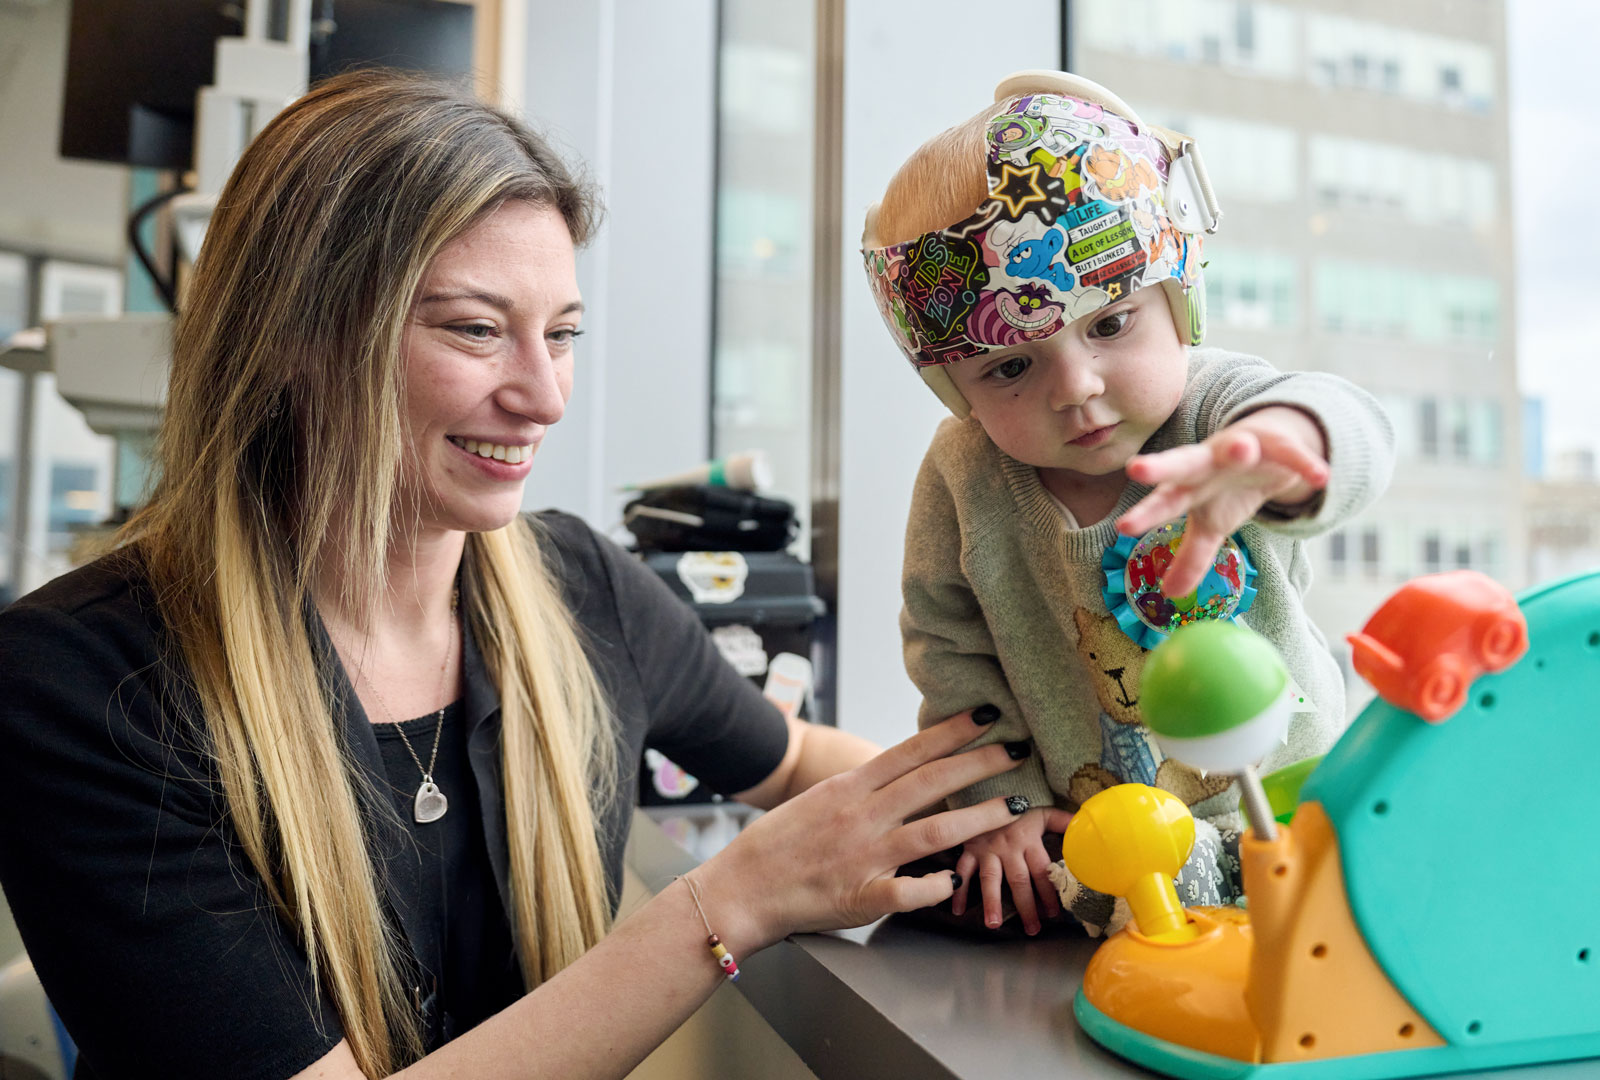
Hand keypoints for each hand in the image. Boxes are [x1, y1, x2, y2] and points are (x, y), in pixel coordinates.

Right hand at [698, 711, 1040, 950]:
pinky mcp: (860, 898)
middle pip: (930, 782)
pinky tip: (956, 882)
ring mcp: (862, 858)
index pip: (910, 751)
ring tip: (1014, 807)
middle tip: (1019, 749)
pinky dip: (935, 887)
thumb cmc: (780, 845)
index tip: (986, 715)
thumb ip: (866, 789)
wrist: (740, 889)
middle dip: (979, 763)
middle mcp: (860, 817)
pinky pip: (908, 892)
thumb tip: (907, 772)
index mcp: (850, 789)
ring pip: (932, 832)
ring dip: (978, 818)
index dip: (951, 732)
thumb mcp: (821, 801)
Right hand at [951, 807, 1074, 934]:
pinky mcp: (969, 849)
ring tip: (994, 925)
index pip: (1041, 870)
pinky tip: (958, 910)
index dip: (1048, 892)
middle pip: (1018, 879)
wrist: (986, 793)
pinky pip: (962, 870)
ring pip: (989, 878)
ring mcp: (987, 849)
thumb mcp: (1042, 814)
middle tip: (1032, 929)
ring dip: (991, 902)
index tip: (1054, 914)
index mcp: (1028, 840)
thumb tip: (1085, 828)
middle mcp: (1008, 847)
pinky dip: (959, 889)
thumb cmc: (1019, 811)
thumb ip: (1063, 823)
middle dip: (1026, 906)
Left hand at [1117, 407, 1328, 597]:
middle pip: (1182, 464)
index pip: (1163, 502)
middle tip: (1137, 469)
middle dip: (1161, 466)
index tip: (1123, 527)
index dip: (1145, 514)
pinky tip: (1322, 477)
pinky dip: (1306, 463)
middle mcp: (1207, 463)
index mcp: (1188, 486)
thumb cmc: (1226, 489)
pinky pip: (1292, 454)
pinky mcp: (1278, 444)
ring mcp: (1242, 449)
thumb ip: (1192, 557)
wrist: (1265, 446)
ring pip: (1238, 447)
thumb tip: (1169, 595)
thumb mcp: (1210, 524)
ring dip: (1240, 447)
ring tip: (1242, 449)